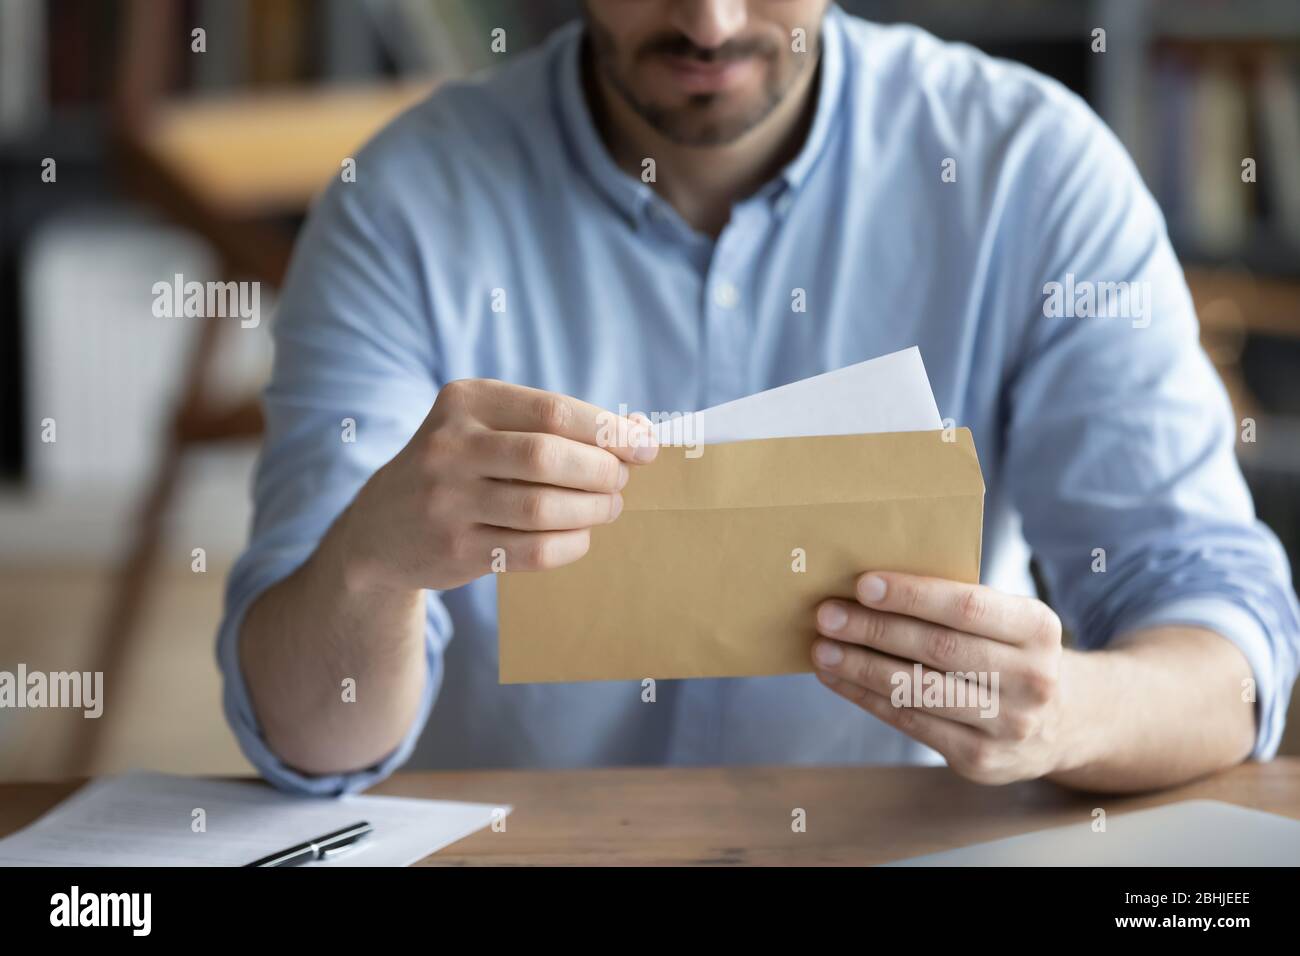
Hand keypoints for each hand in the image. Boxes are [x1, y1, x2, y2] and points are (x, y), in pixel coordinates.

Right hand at [340, 379, 656, 592]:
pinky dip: (570, 545)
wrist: (382, 527)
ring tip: (608, 508)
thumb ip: (561, 425)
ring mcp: (447, 501)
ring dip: (592, 510)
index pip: (554, 411)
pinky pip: (531, 551)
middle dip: (602, 472)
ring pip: (542, 508)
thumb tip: (642, 429)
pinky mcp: (454, 550)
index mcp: (465, 401)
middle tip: (621, 482)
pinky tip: (580, 536)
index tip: (645, 447)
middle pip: (548, 457)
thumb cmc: (463, 466)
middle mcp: (450, 447)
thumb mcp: (493, 427)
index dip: (609, 431)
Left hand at [811, 571, 1065, 783]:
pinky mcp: (981, 760)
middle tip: (827, 614)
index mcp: (1038, 628)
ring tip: (823, 649)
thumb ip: (959, 605)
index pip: (968, 607)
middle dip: (874, 630)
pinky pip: (912, 723)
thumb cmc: (1013, 653)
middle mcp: (1032, 678)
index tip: (863, 584)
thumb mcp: (1010, 621)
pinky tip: (839, 680)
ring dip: (861, 668)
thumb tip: (870, 588)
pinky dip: (867, 698)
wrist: (1067, 722)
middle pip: (938, 649)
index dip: (913, 596)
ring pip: (919, 691)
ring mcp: (1009, 724)